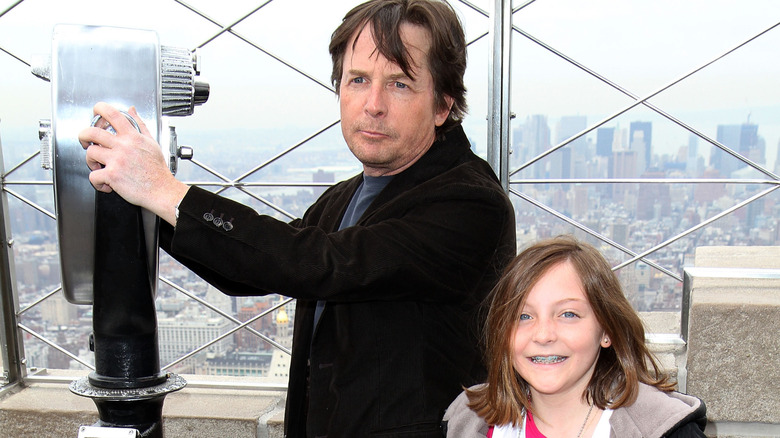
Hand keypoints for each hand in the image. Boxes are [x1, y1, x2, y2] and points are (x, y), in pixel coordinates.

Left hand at [79, 102, 188, 224]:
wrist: (161, 190)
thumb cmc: (157, 170)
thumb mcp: (151, 142)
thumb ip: (140, 124)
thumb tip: (131, 110)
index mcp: (132, 137)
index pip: (112, 114)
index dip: (99, 109)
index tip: (96, 113)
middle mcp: (123, 146)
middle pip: (92, 132)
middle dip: (83, 136)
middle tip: (85, 141)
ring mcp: (117, 161)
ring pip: (90, 153)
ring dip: (90, 161)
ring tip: (98, 166)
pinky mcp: (112, 176)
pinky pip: (93, 176)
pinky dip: (97, 182)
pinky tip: (105, 183)